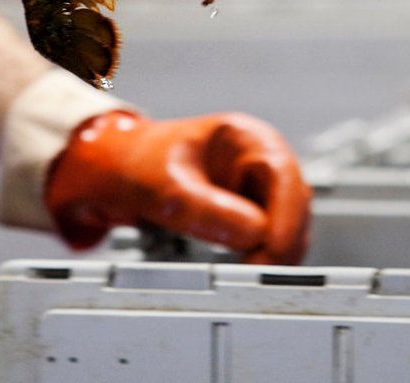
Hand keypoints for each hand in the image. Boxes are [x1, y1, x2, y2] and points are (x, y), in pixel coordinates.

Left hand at [45, 111, 311, 263]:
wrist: (117, 172)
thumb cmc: (137, 164)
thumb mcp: (166, 187)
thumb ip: (207, 209)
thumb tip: (254, 235)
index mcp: (243, 136)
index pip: (282, 171)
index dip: (286, 213)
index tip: (273, 248)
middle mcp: (256, 158)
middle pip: (293, 200)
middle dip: (282, 236)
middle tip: (258, 272)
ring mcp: (255, 185)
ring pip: (287, 221)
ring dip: (275, 248)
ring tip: (248, 273)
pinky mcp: (249, 210)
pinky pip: (270, 235)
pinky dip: (264, 253)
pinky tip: (245, 268)